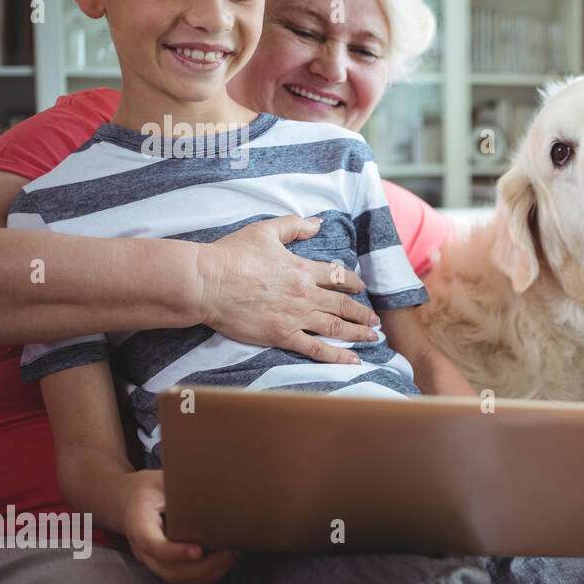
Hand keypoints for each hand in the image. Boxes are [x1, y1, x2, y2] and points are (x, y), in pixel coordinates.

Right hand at [121, 470, 239, 583]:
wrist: (127, 502)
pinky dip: (208, 574)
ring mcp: (153, 560)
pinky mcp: (165, 565)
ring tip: (232, 553)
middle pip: (169, 570)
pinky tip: (225, 558)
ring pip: (179, 578)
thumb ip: (181, 486)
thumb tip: (214, 485)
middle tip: (228, 551)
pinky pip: (186, 578)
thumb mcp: (160, 480)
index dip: (174, 552)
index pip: (151, 544)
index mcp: (138, 524)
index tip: (198, 550)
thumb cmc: (148, 489)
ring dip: (209, 571)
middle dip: (203, 566)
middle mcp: (143, 549)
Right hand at [195, 215, 380, 363]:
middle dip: (362, 312)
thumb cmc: (232, 255)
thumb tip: (316, 222)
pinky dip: (337, 356)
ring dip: (358, 332)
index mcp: (302, 269)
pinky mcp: (281, 335)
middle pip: (343, 304)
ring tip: (373, 338)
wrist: (207, 282)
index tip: (361, 287)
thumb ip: (294, 226)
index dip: (352, 281)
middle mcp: (305, 294)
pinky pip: (316, 348)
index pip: (336, 276)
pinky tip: (354, 360)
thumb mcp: (265, 231)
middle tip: (376, 320)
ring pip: (336, 327)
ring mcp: (295, 317)